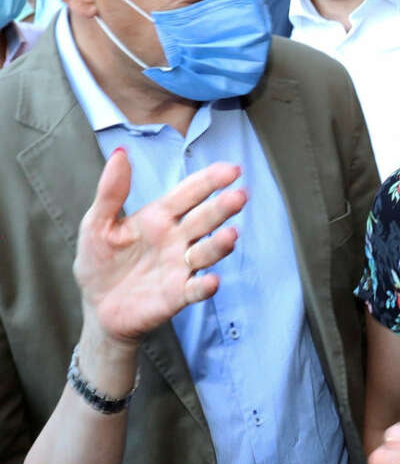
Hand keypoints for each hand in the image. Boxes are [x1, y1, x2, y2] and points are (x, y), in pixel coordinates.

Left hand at [74, 148, 246, 349]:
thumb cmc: (100, 263)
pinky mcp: (178, 295)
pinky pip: (195, 289)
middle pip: (204, 219)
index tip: (232, 170)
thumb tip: (120, 154)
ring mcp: (180, 267)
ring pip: (206, 252)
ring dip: (220, 244)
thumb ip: (111, 191)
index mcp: (160, 217)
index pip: (190, 193)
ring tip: (231, 235)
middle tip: (239, 196)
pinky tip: (211, 281)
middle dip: (223, 208)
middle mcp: (177, 239)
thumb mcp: (97, 224)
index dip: (210, 181)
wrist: (98, 309)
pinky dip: (204, 286)